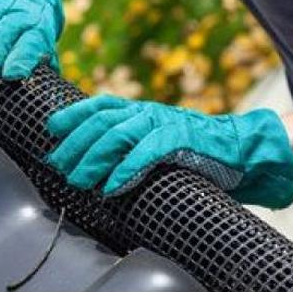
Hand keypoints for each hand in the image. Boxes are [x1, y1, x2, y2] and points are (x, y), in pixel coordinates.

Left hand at [46, 95, 292, 208]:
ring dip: (93, 159)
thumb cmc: (194, 150)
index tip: (51, 127)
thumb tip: (94, 162)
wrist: (241, 148)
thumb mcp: (156, 139)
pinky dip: (126, 170)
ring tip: (77, 180)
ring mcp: (164, 123)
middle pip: (101, 121)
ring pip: (117, 134)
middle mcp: (148, 112)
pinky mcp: (181, 140)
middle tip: (57, 165)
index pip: (100, 105)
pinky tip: (110, 187)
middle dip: (75, 143)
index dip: (73, 113)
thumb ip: (130, 144)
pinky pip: (147, 153)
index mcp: (140, 110)